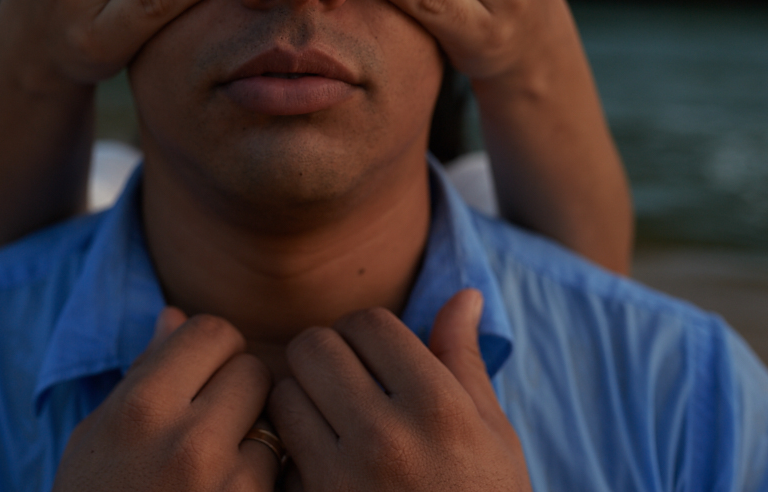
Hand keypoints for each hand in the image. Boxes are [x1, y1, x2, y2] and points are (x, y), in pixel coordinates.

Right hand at [54, 307, 279, 491]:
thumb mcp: (97, 436)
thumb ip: (143, 372)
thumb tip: (176, 315)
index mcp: (140, 408)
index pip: (212, 331)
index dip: (210, 351)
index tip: (199, 376)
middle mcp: (186, 443)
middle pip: (253, 370)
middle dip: (238, 389)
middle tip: (213, 419)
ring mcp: (226, 488)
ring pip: (274, 422)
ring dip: (254, 437)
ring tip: (216, 465)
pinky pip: (279, 474)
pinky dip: (262, 480)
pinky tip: (230, 490)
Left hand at [269, 290, 530, 491]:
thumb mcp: (492, 435)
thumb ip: (464, 361)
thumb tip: (465, 294)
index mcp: (438, 408)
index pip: (368, 323)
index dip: (368, 334)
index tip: (375, 356)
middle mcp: (386, 438)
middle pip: (314, 347)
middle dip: (326, 356)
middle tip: (344, 380)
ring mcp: (342, 478)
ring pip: (284, 393)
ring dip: (300, 398)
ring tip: (328, 420)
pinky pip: (275, 451)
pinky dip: (286, 446)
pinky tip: (315, 458)